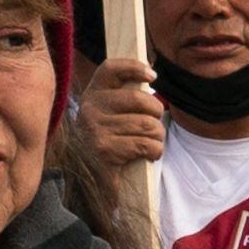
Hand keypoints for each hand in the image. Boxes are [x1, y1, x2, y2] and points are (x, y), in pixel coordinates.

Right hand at [79, 54, 167, 171]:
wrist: (89, 180)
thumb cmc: (109, 144)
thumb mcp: (109, 116)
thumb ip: (125, 97)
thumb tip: (150, 74)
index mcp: (92, 95)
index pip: (111, 69)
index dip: (134, 67)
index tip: (153, 76)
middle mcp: (90, 108)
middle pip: (139, 99)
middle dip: (156, 113)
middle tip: (155, 125)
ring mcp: (96, 129)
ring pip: (147, 124)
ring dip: (158, 137)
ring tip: (152, 143)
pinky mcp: (105, 150)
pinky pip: (147, 144)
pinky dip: (155, 151)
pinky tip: (149, 155)